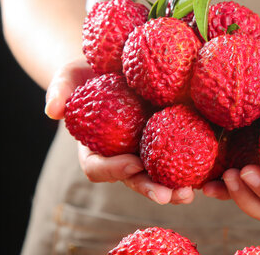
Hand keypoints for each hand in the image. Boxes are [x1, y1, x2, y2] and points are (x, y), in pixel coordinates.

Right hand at [45, 58, 194, 204]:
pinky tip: (208, 169)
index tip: (131, 163)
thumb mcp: (71, 75)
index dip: (114, 169)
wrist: (117, 64)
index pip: (99, 167)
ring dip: (175, 187)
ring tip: (190, 192)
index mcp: (96, 147)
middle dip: (150, 188)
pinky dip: (193, 166)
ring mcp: (147, 148)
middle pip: (134, 178)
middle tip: (166, 196)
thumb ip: (60, 90)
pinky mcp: (169, 138)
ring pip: (160, 174)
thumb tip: (52, 110)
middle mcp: (123, 153)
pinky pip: (181, 155)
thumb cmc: (89, 72)